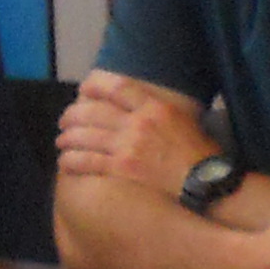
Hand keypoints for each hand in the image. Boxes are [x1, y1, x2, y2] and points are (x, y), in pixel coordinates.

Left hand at [58, 69, 216, 193]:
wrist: (207, 183)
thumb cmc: (200, 153)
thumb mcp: (185, 119)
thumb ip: (160, 110)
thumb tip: (142, 106)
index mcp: (155, 107)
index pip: (117, 87)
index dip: (95, 85)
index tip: (84, 88)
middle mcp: (138, 122)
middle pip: (94, 112)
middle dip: (73, 115)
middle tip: (65, 120)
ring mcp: (128, 146)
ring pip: (85, 136)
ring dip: (68, 138)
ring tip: (61, 141)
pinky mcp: (121, 169)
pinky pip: (87, 161)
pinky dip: (71, 160)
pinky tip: (65, 161)